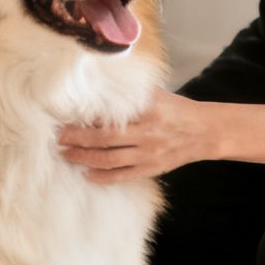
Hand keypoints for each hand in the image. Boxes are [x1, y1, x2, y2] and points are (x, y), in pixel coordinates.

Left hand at [59, 88, 215, 183]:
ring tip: (66, 154)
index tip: (67, 115)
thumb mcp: (157, 95)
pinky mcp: (152, 169)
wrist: (206, 132)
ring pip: (110, 159)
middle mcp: (148, 133)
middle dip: (78, 138)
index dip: (88, 117)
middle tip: (59, 137)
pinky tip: (87, 174)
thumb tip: (98, 87)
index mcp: (148, 110)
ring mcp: (149, 154)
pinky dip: (103, 177)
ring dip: (84, 157)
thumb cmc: (177, 109)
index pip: (112, 114)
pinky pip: (123, 176)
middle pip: (106, 138)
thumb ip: (130, 94)